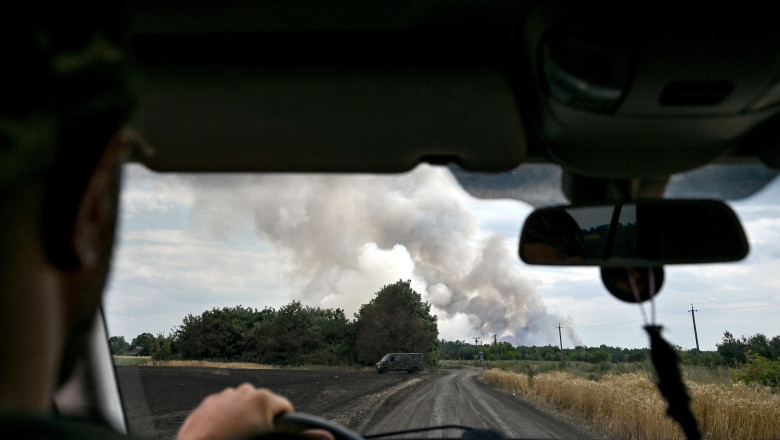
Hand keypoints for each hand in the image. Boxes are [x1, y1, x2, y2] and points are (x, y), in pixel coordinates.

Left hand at [176, 383, 331, 439]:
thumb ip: (303, 439)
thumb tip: (329, 437)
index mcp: (263, 398)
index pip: (286, 409)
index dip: (284, 425)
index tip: (275, 436)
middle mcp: (243, 391)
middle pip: (263, 406)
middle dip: (262, 422)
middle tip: (254, 438)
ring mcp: (223, 396)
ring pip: (241, 407)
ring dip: (243, 420)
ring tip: (237, 438)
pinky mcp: (206, 405)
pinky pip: (222, 411)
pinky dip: (224, 421)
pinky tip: (222, 436)